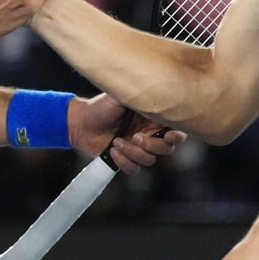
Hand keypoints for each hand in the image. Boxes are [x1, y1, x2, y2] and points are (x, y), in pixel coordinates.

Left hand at [70, 93, 185, 173]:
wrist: (81, 121)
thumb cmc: (101, 106)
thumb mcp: (121, 95)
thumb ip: (139, 95)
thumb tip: (156, 91)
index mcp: (153, 117)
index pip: (176, 129)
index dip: (177, 135)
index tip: (169, 135)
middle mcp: (149, 133)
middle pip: (167, 148)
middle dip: (152, 146)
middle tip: (135, 137)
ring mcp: (138, 148)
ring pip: (150, 160)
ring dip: (133, 153)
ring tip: (117, 141)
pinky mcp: (127, 158)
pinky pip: (134, 168)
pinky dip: (124, 162)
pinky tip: (113, 150)